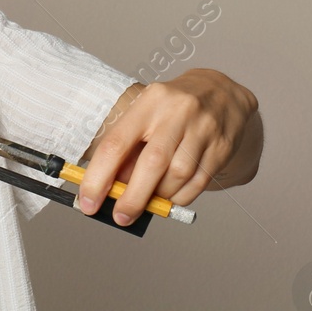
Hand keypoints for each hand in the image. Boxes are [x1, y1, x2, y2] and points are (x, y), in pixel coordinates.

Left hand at [77, 69, 258, 226]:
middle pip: (152, 163)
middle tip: (121, 217)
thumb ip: (129, 150)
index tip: (89, 202)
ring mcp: (204, 129)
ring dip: (159, 196)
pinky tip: (171, 195)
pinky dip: (180, 197)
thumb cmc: (172, 110)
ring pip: (178, 176)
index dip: (99, 177)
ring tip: (151, 198)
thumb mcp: (145, 116)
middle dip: (132, 197)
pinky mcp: (222, 147)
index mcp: (149, 102)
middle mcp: (177, 113)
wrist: (222, 93)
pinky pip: (199, 183)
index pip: (117, 143)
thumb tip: (111, 190)